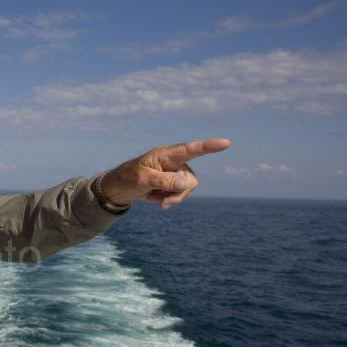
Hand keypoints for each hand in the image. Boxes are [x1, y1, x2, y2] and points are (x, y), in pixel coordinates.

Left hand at [101, 138, 230, 209]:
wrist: (120, 188)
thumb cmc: (129, 178)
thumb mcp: (142, 180)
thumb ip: (163, 181)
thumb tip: (186, 183)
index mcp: (166, 155)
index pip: (190, 150)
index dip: (208, 146)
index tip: (226, 143)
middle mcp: (175, 162)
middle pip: (190, 179)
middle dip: (179, 193)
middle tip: (163, 202)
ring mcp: (176, 173)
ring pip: (187, 189)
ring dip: (174, 199)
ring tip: (159, 201)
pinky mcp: (174, 184)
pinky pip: (181, 195)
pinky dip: (170, 200)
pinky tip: (158, 200)